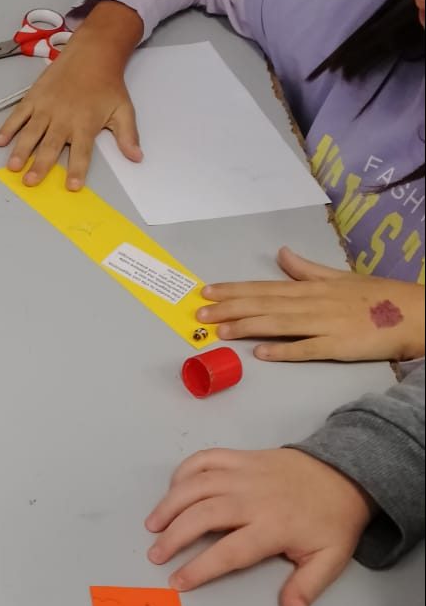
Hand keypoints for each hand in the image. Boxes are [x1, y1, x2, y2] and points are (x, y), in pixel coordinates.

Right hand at [0, 0, 143, 188]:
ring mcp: (46, 107)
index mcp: (85, 123)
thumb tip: (137, 157)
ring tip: (13, 166)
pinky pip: (18, 115)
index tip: (71, 185)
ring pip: (31, 132)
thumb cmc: (107, 84)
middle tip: (30, 181)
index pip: (81, 152)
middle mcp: (64, 117)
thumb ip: (128, 136)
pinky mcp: (34, 97)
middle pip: (50, 145)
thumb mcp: (123, 110)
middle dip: (40, 164)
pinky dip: (8, 128)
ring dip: (20, 150)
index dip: (76, 169)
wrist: (92, 54)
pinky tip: (0, 141)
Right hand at [145, 447, 372, 605]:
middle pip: (204, 515)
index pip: (230, 551)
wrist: (342, 474)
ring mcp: (244, 473)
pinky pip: (204, 459)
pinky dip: (183, 471)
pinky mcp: (240, 456)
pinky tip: (172, 490)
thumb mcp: (330, 559)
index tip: (178, 581)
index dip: (200, 567)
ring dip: (170, 504)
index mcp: (274, 527)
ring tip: (152, 524)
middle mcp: (253, 498)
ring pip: (197, 485)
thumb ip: (307, 586)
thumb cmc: (331, 520)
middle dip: (174, 536)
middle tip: (156, 554)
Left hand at [198, 246, 425, 362]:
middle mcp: (312, 303)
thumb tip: (281, 253)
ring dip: (248, 327)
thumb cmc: (376, 297)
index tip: (207, 291)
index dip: (234, 289)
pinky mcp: (339, 346)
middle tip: (201, 313)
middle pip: (264, 304)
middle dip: (231, 308)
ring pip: (279, 324)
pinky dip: (285, 350)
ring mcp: (325, 324)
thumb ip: (306, 269)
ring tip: (221, 330)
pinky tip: (262, 353)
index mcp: (310, 287)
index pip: (264, 287)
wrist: (416, 313)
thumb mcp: (339, 276)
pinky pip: (308, 348)